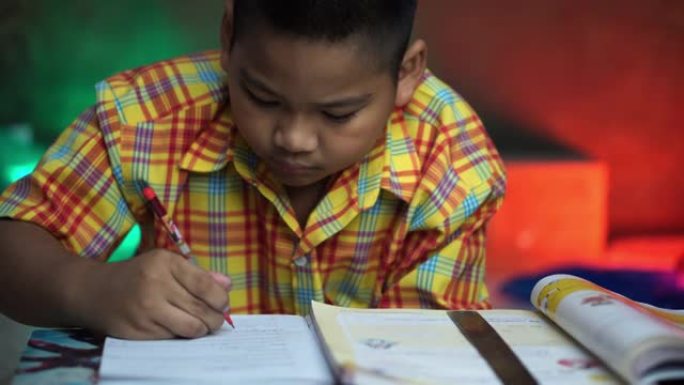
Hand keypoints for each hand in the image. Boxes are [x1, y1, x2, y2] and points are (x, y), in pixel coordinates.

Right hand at [81, 249, 230, 338]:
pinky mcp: (138, 331)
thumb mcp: (166, 264)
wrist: (93, 291)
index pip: (205, 285)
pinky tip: (177, 327)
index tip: (224, 304)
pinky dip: (180, 335)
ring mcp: (145, 310)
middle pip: (201, 310)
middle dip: (215, 318)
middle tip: (216, 319)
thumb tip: (227, 285)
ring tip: (201, 325)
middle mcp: (154, 285)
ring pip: (191, 328)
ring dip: (202, 330)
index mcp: (164, 263)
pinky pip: (172, 338)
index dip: (221, 299)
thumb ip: (199, 274)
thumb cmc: (138, 275)